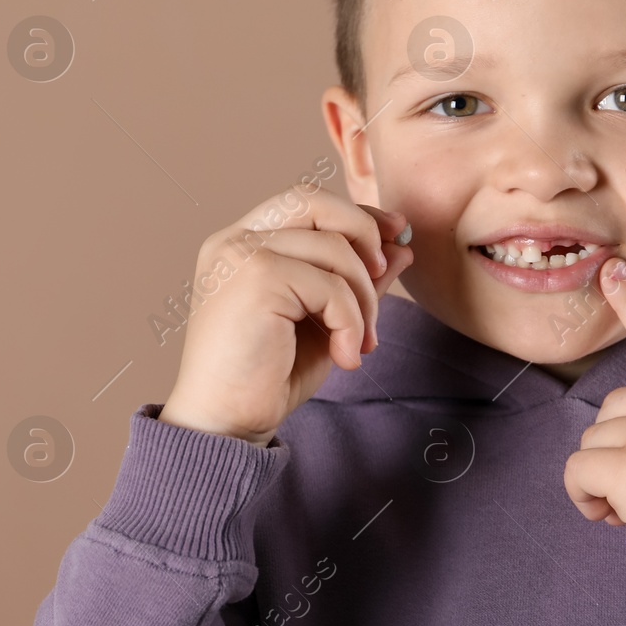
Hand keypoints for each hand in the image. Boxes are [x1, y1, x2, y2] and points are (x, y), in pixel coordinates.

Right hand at [159, 188, 413, 446]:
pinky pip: (331, 286)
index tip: (395, 237)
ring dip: (362, 299)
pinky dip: (351, 323)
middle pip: (315, 200)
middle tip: (383, 277)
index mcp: (241, 245)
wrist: (224, 425)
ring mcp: (241, 255)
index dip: (355, 214)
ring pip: (334, 248)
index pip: (305, 202)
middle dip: (363, 233)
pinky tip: (344, 357)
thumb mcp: (322, 322)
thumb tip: (402, 247)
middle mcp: (235, 240)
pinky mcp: (256, 277)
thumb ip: (354, 282)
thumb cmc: (265, 379)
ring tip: (359, 343)